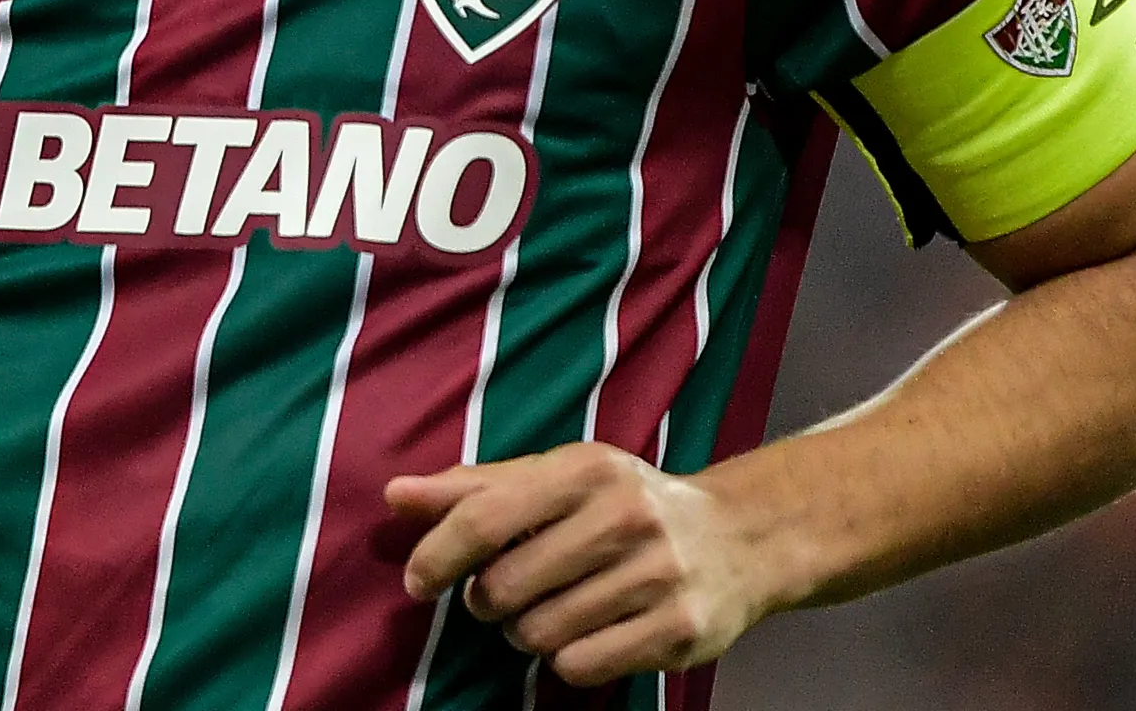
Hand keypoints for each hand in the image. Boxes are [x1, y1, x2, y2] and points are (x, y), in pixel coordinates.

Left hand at [388, 443, 774, 686]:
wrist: (739, 539)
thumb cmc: (627, 505)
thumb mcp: (559, 479)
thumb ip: (477, 488)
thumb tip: (396, 495)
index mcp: (588, 468)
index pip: (487, 515)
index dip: (438, 553)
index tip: (418, 581)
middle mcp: (626, 515)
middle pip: (506, 587)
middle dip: (490, 602)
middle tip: (506, 596)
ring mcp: (657, 575)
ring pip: (540, 633)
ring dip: (530, 633)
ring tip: (554, 611)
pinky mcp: (678, 630)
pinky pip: (580, 666)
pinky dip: (568, 661)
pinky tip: (589, 634)